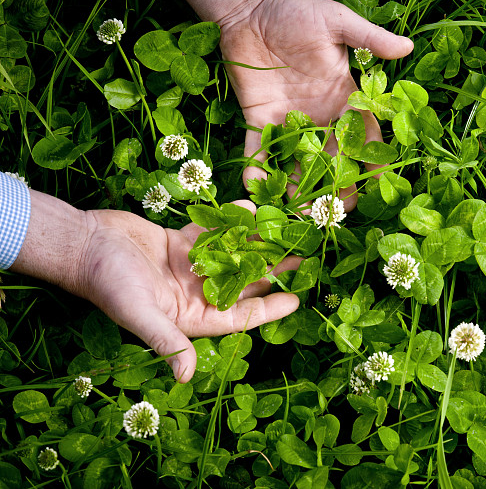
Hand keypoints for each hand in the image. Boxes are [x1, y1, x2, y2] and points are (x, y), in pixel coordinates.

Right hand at [13, 192, 299, 382]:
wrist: (82, 245)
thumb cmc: (108, 283)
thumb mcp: (139, 314)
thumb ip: (165, 341)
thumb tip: (184, 376)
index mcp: (190, 316)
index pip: (238, 316)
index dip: (268, 309)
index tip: (296, 300)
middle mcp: (194, 293)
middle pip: (242, 283)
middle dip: (271, 272)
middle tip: (302, 259)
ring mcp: (189, 267)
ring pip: (232, 255)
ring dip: (256, 244)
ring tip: (285, 231)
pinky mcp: (180, 242)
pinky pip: (213, 232)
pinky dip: (230, 221)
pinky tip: (252, 208)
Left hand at [176, 0, 413, 210]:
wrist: (252, 8)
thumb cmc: (298, 12)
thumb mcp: (337, 21)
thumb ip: (368, 38)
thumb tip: (407, 47)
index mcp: (344, 98)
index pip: (365, 135)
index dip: (373, 159)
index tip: (379, 183)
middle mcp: (319, 117)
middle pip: (334, 159)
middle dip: (337, 186)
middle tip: (338, 212)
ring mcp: (289, 122)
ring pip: (299, 163)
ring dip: (300, 189)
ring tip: (301, 216)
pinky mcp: (258, 119)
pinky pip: (259, 150)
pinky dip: (257, 169)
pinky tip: (256, 188)